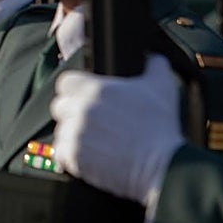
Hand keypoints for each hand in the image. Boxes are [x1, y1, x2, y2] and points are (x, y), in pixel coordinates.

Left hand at [51, 54, 183, 206]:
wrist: (162, 165)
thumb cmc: (160, 127)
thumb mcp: (162, 88)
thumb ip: (154, 65)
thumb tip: (152, 56)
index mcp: (95, 89)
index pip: (65, 82)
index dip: (74, 91)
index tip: (85, 100)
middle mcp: (80, 108)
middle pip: (60, 107)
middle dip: (72, 114)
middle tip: (93, 124)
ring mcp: (74, 133)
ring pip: (61, 131)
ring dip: (73, 137)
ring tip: (97, 143)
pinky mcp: (73, 156)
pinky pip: (60, 154)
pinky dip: (72, 158)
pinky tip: (90, 157)